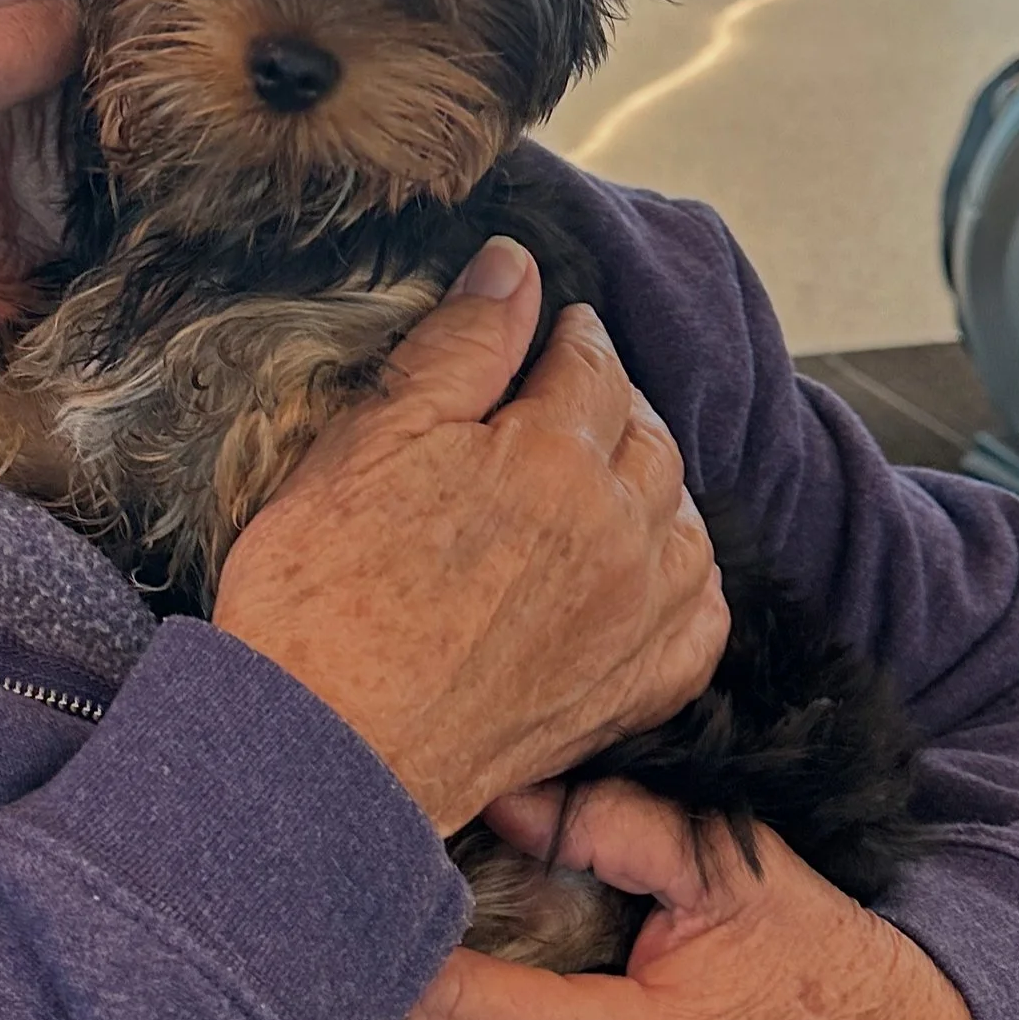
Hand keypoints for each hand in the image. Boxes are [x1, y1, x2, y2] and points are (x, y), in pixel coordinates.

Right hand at [211, 241, 726, 835]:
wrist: (323, 753)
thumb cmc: (320, 596)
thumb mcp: (369, 441)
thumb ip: (458, 346)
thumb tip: (515, 266)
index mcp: (555, 456)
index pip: (589, 361)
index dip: (565, 335)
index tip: (548, 330)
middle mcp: (620, 532)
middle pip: (646, 433)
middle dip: (612, 400)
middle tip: (567, 394)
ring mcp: (636, 619)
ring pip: (684, 517)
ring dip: (651, 482)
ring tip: (602, 474)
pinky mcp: (632, 692)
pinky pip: (698, 616)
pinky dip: (683, 578)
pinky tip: (646, 566)